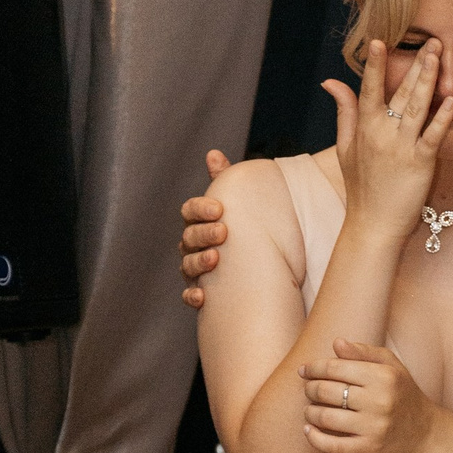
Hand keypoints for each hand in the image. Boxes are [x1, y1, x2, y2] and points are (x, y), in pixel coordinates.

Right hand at [181, 149, 233, 306]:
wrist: (264, 265)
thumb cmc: (248, 228)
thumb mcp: (242, 204)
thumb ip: (227, 180)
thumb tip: (213, 154)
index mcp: (200, 221)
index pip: (190, 211)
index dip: (200, 209)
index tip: (219, 209)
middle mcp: (193, 245)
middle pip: (189, 237)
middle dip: (204, 234)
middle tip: (223, 232)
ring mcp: (196, 269)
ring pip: (187, 265)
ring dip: (199, 262)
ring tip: (216, 259)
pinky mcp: (203, 292)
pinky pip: (190, 296)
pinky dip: (193, 296)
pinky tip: (202, 297)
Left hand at [301, 339, 436, 452]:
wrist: (427, 435)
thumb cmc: (405, 395)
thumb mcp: (391, 367)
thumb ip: (364, 352)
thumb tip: (336, 342)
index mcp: (383, 376)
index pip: (335, 367)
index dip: (314, 368)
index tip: (304, 370)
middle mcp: (380, 400)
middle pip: (326, 391)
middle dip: (310, 389)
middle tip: (308, 390)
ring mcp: (374, 427)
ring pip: (325, 417)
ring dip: (309, 412)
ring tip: (310, 410)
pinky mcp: (369, 449)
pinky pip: (332, 445)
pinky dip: (314, 438)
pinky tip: (309, 431)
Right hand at [324, 38, 452, 244]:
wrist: (373, 225)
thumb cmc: (361, 187)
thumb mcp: (346, 147)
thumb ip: (344, 111)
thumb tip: (331, 81)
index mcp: (364, 128)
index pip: (369, 88)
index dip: (374, 64)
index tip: (379, 40)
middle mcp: (382, 134)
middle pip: (400, 92)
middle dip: (415, 64)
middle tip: (431, 39)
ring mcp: (401, 148)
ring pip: (417, 107)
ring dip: (428, 80)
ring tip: (438, 56)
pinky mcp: (421, 163)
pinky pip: (433, 136)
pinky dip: (442, 118)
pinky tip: (451, 101)